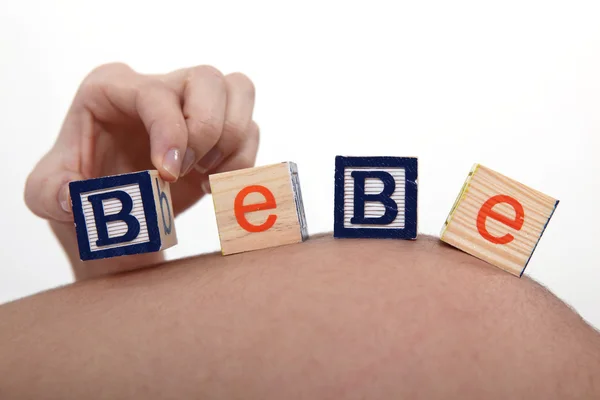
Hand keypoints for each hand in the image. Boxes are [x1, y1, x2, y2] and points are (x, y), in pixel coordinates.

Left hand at [24, 63, 258, 277]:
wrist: (116, 215)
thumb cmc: (83, 193)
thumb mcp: (47, 195)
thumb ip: (51, 193)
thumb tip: (75, 198)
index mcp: (111, 88)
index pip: (156, 93)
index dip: (171, 131)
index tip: (169, 173)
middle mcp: (158, 87)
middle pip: (208, 79)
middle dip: (207, 131)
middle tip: (188, 170)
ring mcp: (192, 104)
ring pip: (239, 91)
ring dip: (232, 143)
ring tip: (203, 176)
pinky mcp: (218, 129)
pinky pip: (252, 130)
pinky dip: (241, 163)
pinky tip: (210, 184)